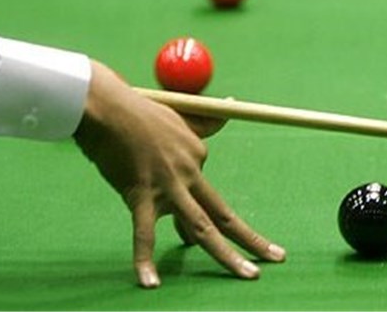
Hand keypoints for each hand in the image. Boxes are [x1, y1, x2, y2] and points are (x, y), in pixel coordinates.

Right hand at [73, 60, 285, 287]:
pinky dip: (145, 259)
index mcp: (198, 154)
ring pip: (202, 227)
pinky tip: (150, 283)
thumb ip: (207, 120)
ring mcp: (169, 185)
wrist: (107, 107)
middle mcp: (191, 172)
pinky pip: (144, 232)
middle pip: (224, 213)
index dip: (194, 210)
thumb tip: (235, 103)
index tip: (179, 220)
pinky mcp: (141, 194)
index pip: (204, 191)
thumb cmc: (137, 111)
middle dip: (252, 239)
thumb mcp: (180, 116)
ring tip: (250, 275)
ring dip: (227, 255)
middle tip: (278, 257)